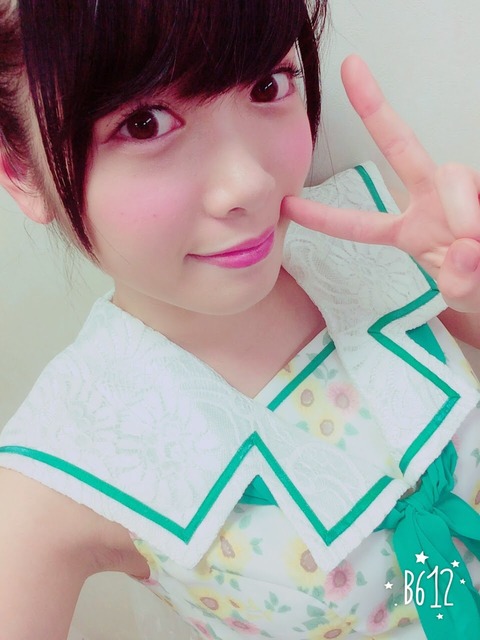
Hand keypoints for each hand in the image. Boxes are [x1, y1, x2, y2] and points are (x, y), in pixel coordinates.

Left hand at [283, 55, 479, 312]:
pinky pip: (479, 187)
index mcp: (409, 232)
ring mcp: (461, 192)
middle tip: (349, 68)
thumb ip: (460, 285)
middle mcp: (430, 204)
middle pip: (401, 147)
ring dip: (461, 209)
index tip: (288, 206)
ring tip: (470, 243)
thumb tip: (465, 250)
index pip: (361, 225)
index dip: (325, 218)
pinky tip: (478, 236)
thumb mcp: (463, 296)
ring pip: (451, 171)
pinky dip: (477, 214)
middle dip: (374, 109)